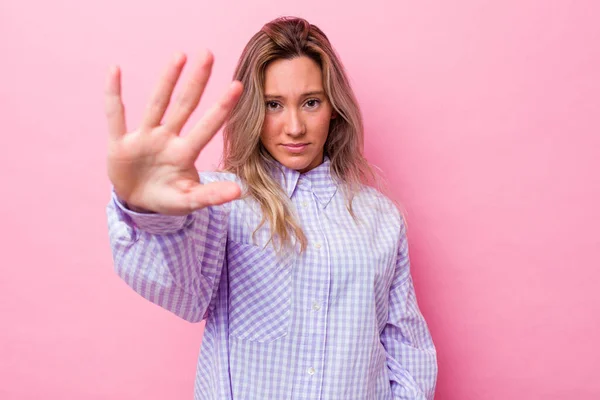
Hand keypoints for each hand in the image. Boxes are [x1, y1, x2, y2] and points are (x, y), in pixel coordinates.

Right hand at [105, 51, 242, 215]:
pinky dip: (113, 95)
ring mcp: (144, 139)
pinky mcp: (120, 144)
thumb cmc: (168, 198)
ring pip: (156, 104)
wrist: (138, 203)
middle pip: (184, 106)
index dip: (221, 108)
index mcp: (185, 153)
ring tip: (179, 55)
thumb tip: (239, 191)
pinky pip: (115, 116)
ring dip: (166, 80)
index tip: (237, 85)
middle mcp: (167, 139)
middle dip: (197, 82)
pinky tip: (115, 70)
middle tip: (208, 54)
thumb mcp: (189, 200)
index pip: (207, 127)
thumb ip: (211, 195)